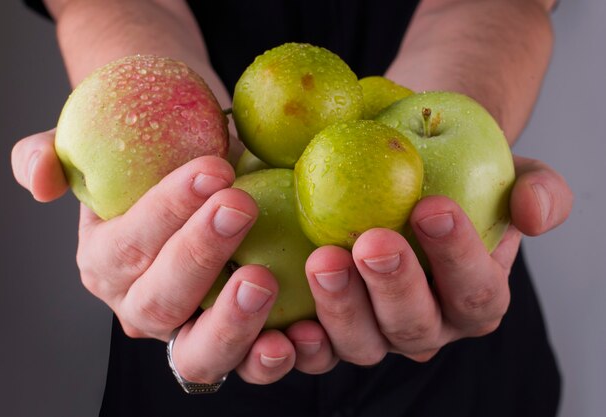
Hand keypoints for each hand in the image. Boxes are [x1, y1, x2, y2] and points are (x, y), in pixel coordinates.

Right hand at [11, 130, 298, 384]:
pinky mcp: (238, 345)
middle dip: (198, 255)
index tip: (214, 170)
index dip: (166, 211)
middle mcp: (143, 308)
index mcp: (108, 263)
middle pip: (162, 302)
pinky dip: (272, 357)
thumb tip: (39, 180)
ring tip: (262, 281)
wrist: (211, 178)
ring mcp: (190, 334)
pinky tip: (302, 333)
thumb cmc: (159, 162)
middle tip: (239, 207)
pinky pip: (250, 365)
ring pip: (200, 353)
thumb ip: (48, 156)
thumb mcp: (99, 147)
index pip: (130, 245)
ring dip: (231, 323)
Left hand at [285, 155, 572, 371]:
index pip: (476, 289)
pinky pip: (316, 352)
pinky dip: (301, 345)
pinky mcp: (327, 331)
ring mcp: (373, 333)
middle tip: (370, 241)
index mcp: (473, 296)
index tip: (433, 207)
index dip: (459, 256)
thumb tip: (533, 213)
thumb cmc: (452, 176)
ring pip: (362, 343)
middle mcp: (425, 325)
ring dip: (341, 308)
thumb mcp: (503, 173)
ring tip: (322, 261)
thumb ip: (537, 191)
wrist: (398, 174)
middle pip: (413, 324)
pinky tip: (287, 320)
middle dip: (393, 286)